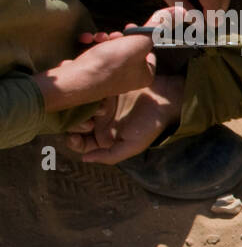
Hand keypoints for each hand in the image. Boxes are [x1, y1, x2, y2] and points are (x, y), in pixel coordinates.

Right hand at [34, 30, 155, 112]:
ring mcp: (109, 77)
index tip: (131, 28)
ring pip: (110, 50)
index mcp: (145, 75)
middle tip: (114, 35)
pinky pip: (94, 54)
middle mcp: (129, 79)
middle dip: (119, 37)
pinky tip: (84, 40)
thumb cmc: (112, 63)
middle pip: (129, 49)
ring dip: (103, 38)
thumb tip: (176, 11)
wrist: (78, 79)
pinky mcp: (91, 74)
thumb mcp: (139, 41)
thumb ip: (156, 26)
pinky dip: (89, 44)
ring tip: (97, 38)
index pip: (150, 52)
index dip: (141, 37)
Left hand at [65, 75, 185, 164]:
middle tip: (86, 119)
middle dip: (72, 122)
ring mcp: (97, 103)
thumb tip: (84, 159)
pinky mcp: (101, 87)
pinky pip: (83, 87)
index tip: (74, 136)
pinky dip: (78, 87)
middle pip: (72, 123)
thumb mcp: (133, 145)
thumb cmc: (150, 124)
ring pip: (74, 105)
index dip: (72, 140)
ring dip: (73, 104)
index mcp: (102, 137)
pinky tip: (82, 90)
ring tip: (81, 104)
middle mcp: (97, 121)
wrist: (164, 98)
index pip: (78, 142)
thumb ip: (110, 156)